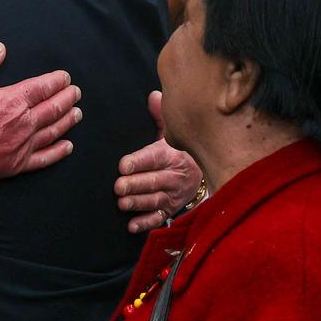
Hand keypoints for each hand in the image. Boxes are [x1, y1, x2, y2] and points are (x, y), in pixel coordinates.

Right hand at [0, 42, 81, 187]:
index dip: (57, 81)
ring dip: (68, 120)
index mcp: (11, 100)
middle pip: (53, 108)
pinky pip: (44, 158)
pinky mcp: (17, 164)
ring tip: (77, 114)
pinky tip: (68, 147)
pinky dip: (58, 152)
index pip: (43, 87)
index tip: (65, 78)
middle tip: (76, 93)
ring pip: (53, 131)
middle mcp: (22, 123)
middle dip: (68, 98)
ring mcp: (22, 145)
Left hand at [115, 92, 202, 233]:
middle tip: (118, 187)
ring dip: (138, 203)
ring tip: (122, 203)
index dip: (140, 161)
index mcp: (173, 155)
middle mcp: (175, 177)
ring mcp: (173, 196)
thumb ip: (160, 117)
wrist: (201, 175)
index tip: (123, 164)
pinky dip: (146, 223)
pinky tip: (131, 225)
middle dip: (137, 184)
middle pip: (155, 181)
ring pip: (156, 200)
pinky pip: (159, 219)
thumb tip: (154, 95)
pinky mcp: (170, 211)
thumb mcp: (171, 133)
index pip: (155, 157)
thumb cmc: (178, 152)